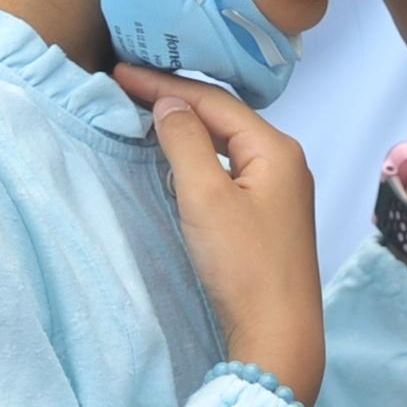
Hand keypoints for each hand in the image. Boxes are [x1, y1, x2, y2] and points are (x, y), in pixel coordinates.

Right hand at [116, 65, 325, 404]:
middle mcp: (286, 162)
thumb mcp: (205, 197)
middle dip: (177, 99)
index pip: (214, 101)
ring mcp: (281, 191)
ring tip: (148, 113)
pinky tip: (180, 158)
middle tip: (128, 86)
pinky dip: (202, 155)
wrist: (278, 333)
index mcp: (276, 149)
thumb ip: (186, 142)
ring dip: (190, 127)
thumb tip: (169, 105)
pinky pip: (232, 168)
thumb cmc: (244, 265)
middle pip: (224, 117)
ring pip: (228, 143)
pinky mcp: (271, 217)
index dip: (165, 85)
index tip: (120, 73)